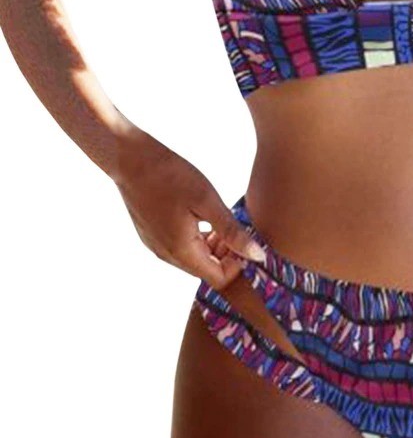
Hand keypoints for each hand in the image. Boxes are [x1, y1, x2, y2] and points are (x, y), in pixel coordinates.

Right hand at [113, 127, 265, 288]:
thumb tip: (258, 256)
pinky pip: (180, 247)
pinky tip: (202, 214)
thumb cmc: (171, 175)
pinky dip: (197, 238)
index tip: (245, 238)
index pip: (219, 279)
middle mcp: (166, 255)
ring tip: (220, 218)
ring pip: (194, 258)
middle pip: (206, 270)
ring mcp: (156, 246)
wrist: (129, 158)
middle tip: (236, 225)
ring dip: (213, 245)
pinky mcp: (151, 235)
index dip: (238, 263)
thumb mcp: (208, 202)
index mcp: (182, 251)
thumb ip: (233, 232)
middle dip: (227, 254)